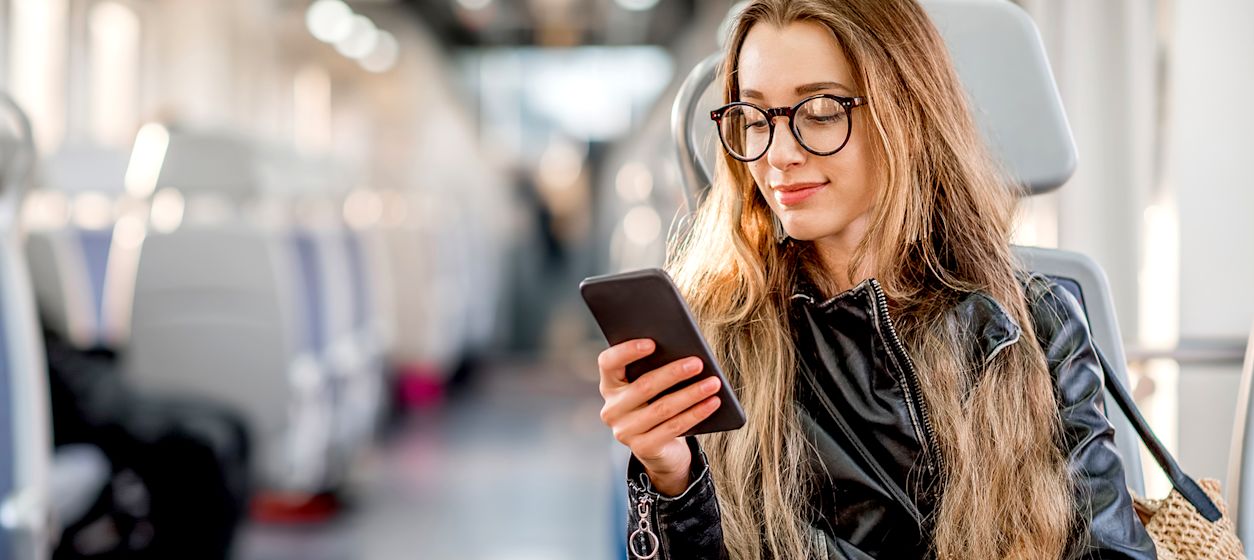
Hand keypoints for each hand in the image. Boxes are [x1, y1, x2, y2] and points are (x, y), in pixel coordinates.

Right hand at [597, 339, 721, 495]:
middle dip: (674, 373)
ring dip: (692, 394)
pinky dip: (696, 414)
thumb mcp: (653, 387)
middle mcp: (612, 409)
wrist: (660, 449)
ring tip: (713, 383)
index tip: (653, 342)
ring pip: (662, 408)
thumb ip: (657, 368)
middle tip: (698, 363)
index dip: (627, 351)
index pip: (608, 363)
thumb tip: (685, 353)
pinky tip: (713, 403)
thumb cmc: (658, 404)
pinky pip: (673, 427)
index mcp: (610, 385)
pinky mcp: (642, 448)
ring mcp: (625, 431)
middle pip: (643, 386)